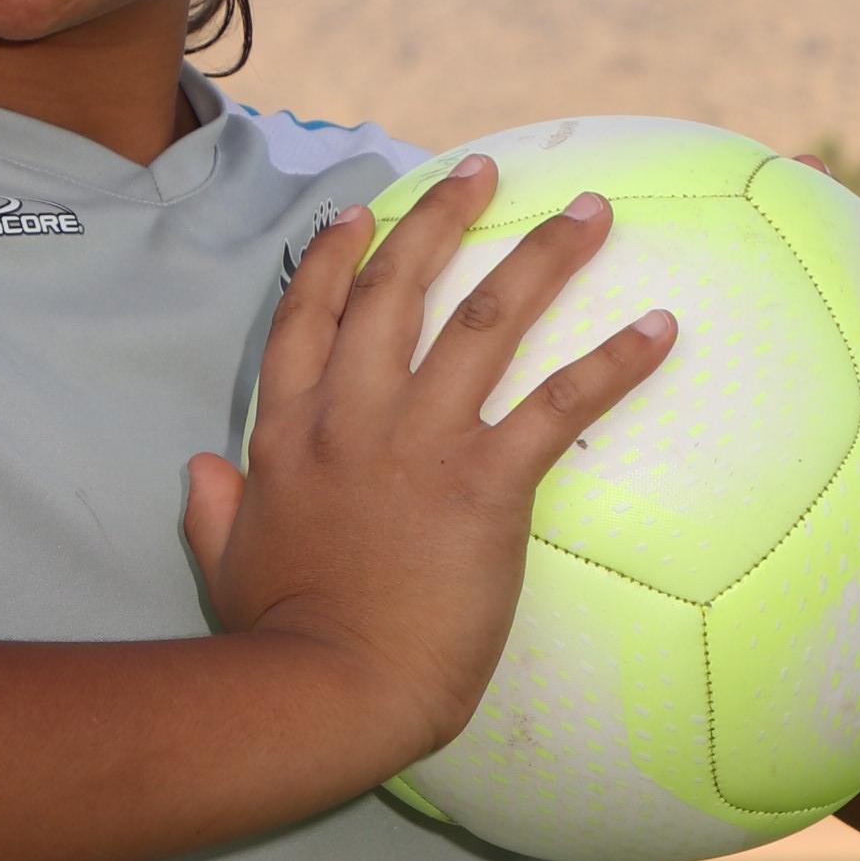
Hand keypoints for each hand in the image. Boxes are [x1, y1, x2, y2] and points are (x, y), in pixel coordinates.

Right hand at [183, 157, 677, 782]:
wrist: (325, 691)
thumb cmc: (279, 645)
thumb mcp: (228, 566)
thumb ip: (213, 511)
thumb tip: (199, 469)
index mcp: (291, 438)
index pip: (309, 321)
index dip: (335, 260)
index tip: (359, 214)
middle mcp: (354, 419)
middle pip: (398, 290)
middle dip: (440, 217)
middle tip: (482, 169)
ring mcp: (420, 443)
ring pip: (485, 320)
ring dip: (541, 257)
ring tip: (589, 211)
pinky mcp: (485, 483)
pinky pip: (559, 404)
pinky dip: (613, 363)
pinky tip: (660, 328)